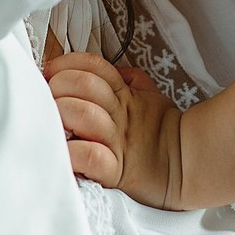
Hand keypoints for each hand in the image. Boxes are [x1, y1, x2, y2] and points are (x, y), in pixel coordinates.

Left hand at [44, 51, 183, 209]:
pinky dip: (73, 153)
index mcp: (124, 93)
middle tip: (47, 99)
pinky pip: (91, 157)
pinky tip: (65, 152)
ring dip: (62, 114)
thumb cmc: (160, 132)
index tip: (50, 72)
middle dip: (58, 86)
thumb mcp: (148, 95)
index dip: (67, 63)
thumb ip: (126, 78)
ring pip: (84, 114)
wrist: (187, 166)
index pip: (94, 65)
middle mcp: (119, 113)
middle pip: (84, 85)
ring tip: (53, 123)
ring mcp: (117, 141)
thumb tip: (96, 68)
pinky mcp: (117, 171)